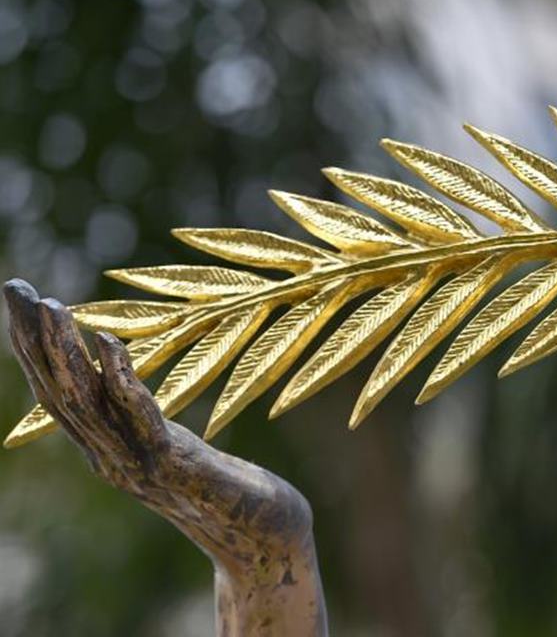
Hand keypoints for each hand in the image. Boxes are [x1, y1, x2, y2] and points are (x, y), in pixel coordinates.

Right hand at [5, 279, 326, 635]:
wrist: (264, 536)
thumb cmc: (225, 487)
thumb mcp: (171, 448)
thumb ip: (140, 419)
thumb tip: (116, 373)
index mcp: (106, 451)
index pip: (56, 394)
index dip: (32, 348)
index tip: (18, 299)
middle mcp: (111, 458)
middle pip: (59, 394)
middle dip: (34, 339)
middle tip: (15, 288)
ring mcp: (137, 464)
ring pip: (87, 404)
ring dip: (65, 353)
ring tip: (50, 306)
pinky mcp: (173, 465)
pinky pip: (138, 417)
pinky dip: (118, 376)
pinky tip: (107, 338)